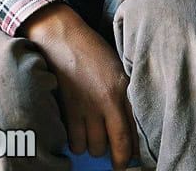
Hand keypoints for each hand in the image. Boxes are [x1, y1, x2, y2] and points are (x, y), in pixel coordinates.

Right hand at [20, 4, 137, 169]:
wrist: (62, 36)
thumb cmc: (91, 48)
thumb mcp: (117, 67)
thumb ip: (124, 94)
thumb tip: (131, 124)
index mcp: (121, 88)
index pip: (132, 133)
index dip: (133, 153)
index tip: (133, 161)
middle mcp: (105, 101)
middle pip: (114, 146)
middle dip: (115, 156)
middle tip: (114, 156)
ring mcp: (85, 107)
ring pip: (93, 147)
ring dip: (94, 147)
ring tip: (94, 137)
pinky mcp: (67, 109)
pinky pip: (74, 142)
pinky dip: (77, 143)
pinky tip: (79, 133)